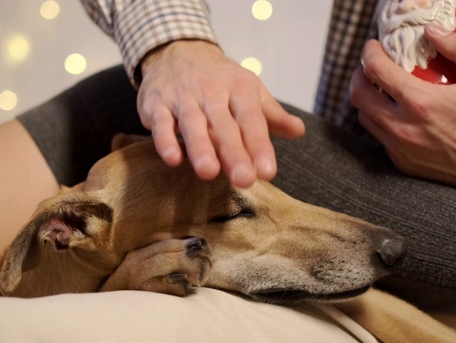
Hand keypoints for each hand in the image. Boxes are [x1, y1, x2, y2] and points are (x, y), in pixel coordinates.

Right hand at [137, 40, 304, 187]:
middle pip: (224, 124)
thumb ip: (272, 115)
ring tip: (209, 172)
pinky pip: (160, 122)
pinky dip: (165, 139)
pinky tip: (173, 159)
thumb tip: (299, 131)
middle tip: (244, 179)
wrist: (176, 50)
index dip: (259, 145)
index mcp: (239, 88)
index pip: (251, 119)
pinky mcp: (156, 104)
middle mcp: (211, 91)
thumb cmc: (219, 80)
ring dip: (200, 147)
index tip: (267, 172)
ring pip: (192, 123)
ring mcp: (183, 97)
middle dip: (234, 152)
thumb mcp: (249, 91)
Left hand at [350, 23, 455, 188]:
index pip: (376, 71)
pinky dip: (382, 122)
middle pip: (358, 96)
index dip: (369, 54)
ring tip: (381, 90)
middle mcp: (402, 127)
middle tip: (370, 67)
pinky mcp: (401, 163)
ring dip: (367, 101)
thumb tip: (432, 31)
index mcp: (420, 102)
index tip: (373, 47)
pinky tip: (396, 114)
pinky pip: (379, 138)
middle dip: (359, 76)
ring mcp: (399, 148)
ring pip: (365, 118)